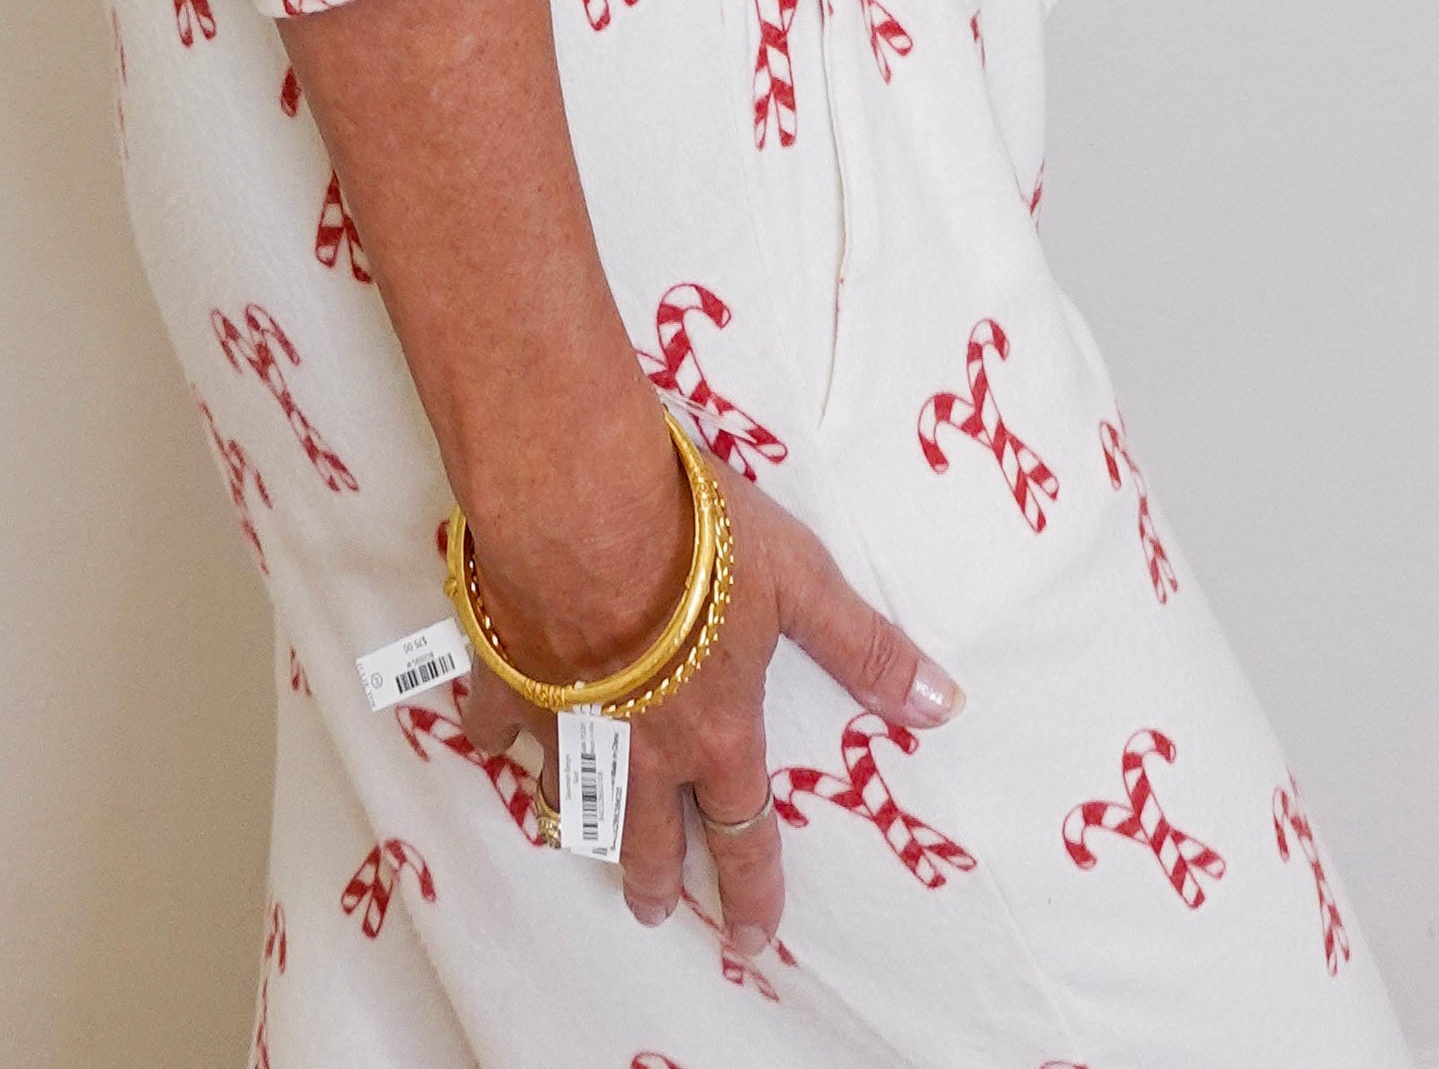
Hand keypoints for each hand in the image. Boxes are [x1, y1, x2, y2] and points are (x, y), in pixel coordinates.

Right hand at [456, 466, 959, 962]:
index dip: (753, 889)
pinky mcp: (505, 677)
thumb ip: (863, 647)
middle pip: (647, 836)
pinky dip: (499, 737)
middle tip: (653, 908)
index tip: (752, 937)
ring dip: (580, 822)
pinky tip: (499, 736)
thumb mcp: (801, 582)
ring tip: (581, 837)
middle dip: (653, 880)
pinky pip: (496, 726)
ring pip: (570, 797)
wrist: (581, 501)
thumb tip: (942, 703)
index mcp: (715, 732)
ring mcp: (566, 718)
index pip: (744, 831)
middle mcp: (640, 746)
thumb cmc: (699, 539)